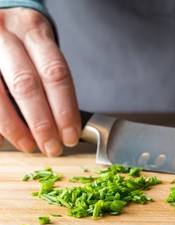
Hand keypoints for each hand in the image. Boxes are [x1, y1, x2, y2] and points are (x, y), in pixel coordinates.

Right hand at [0, 7, 79, 155]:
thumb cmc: (22, 41)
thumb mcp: (40, 47)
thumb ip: (51, 79)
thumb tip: (64, 125)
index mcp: (34, 31)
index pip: (56, 74)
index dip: (65, 109)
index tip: (70, 135)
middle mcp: (5, 34)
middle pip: (27, 85)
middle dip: (42, 123)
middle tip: (52, 147)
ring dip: (15, 128)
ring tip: (30, 146)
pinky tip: (5, 140)